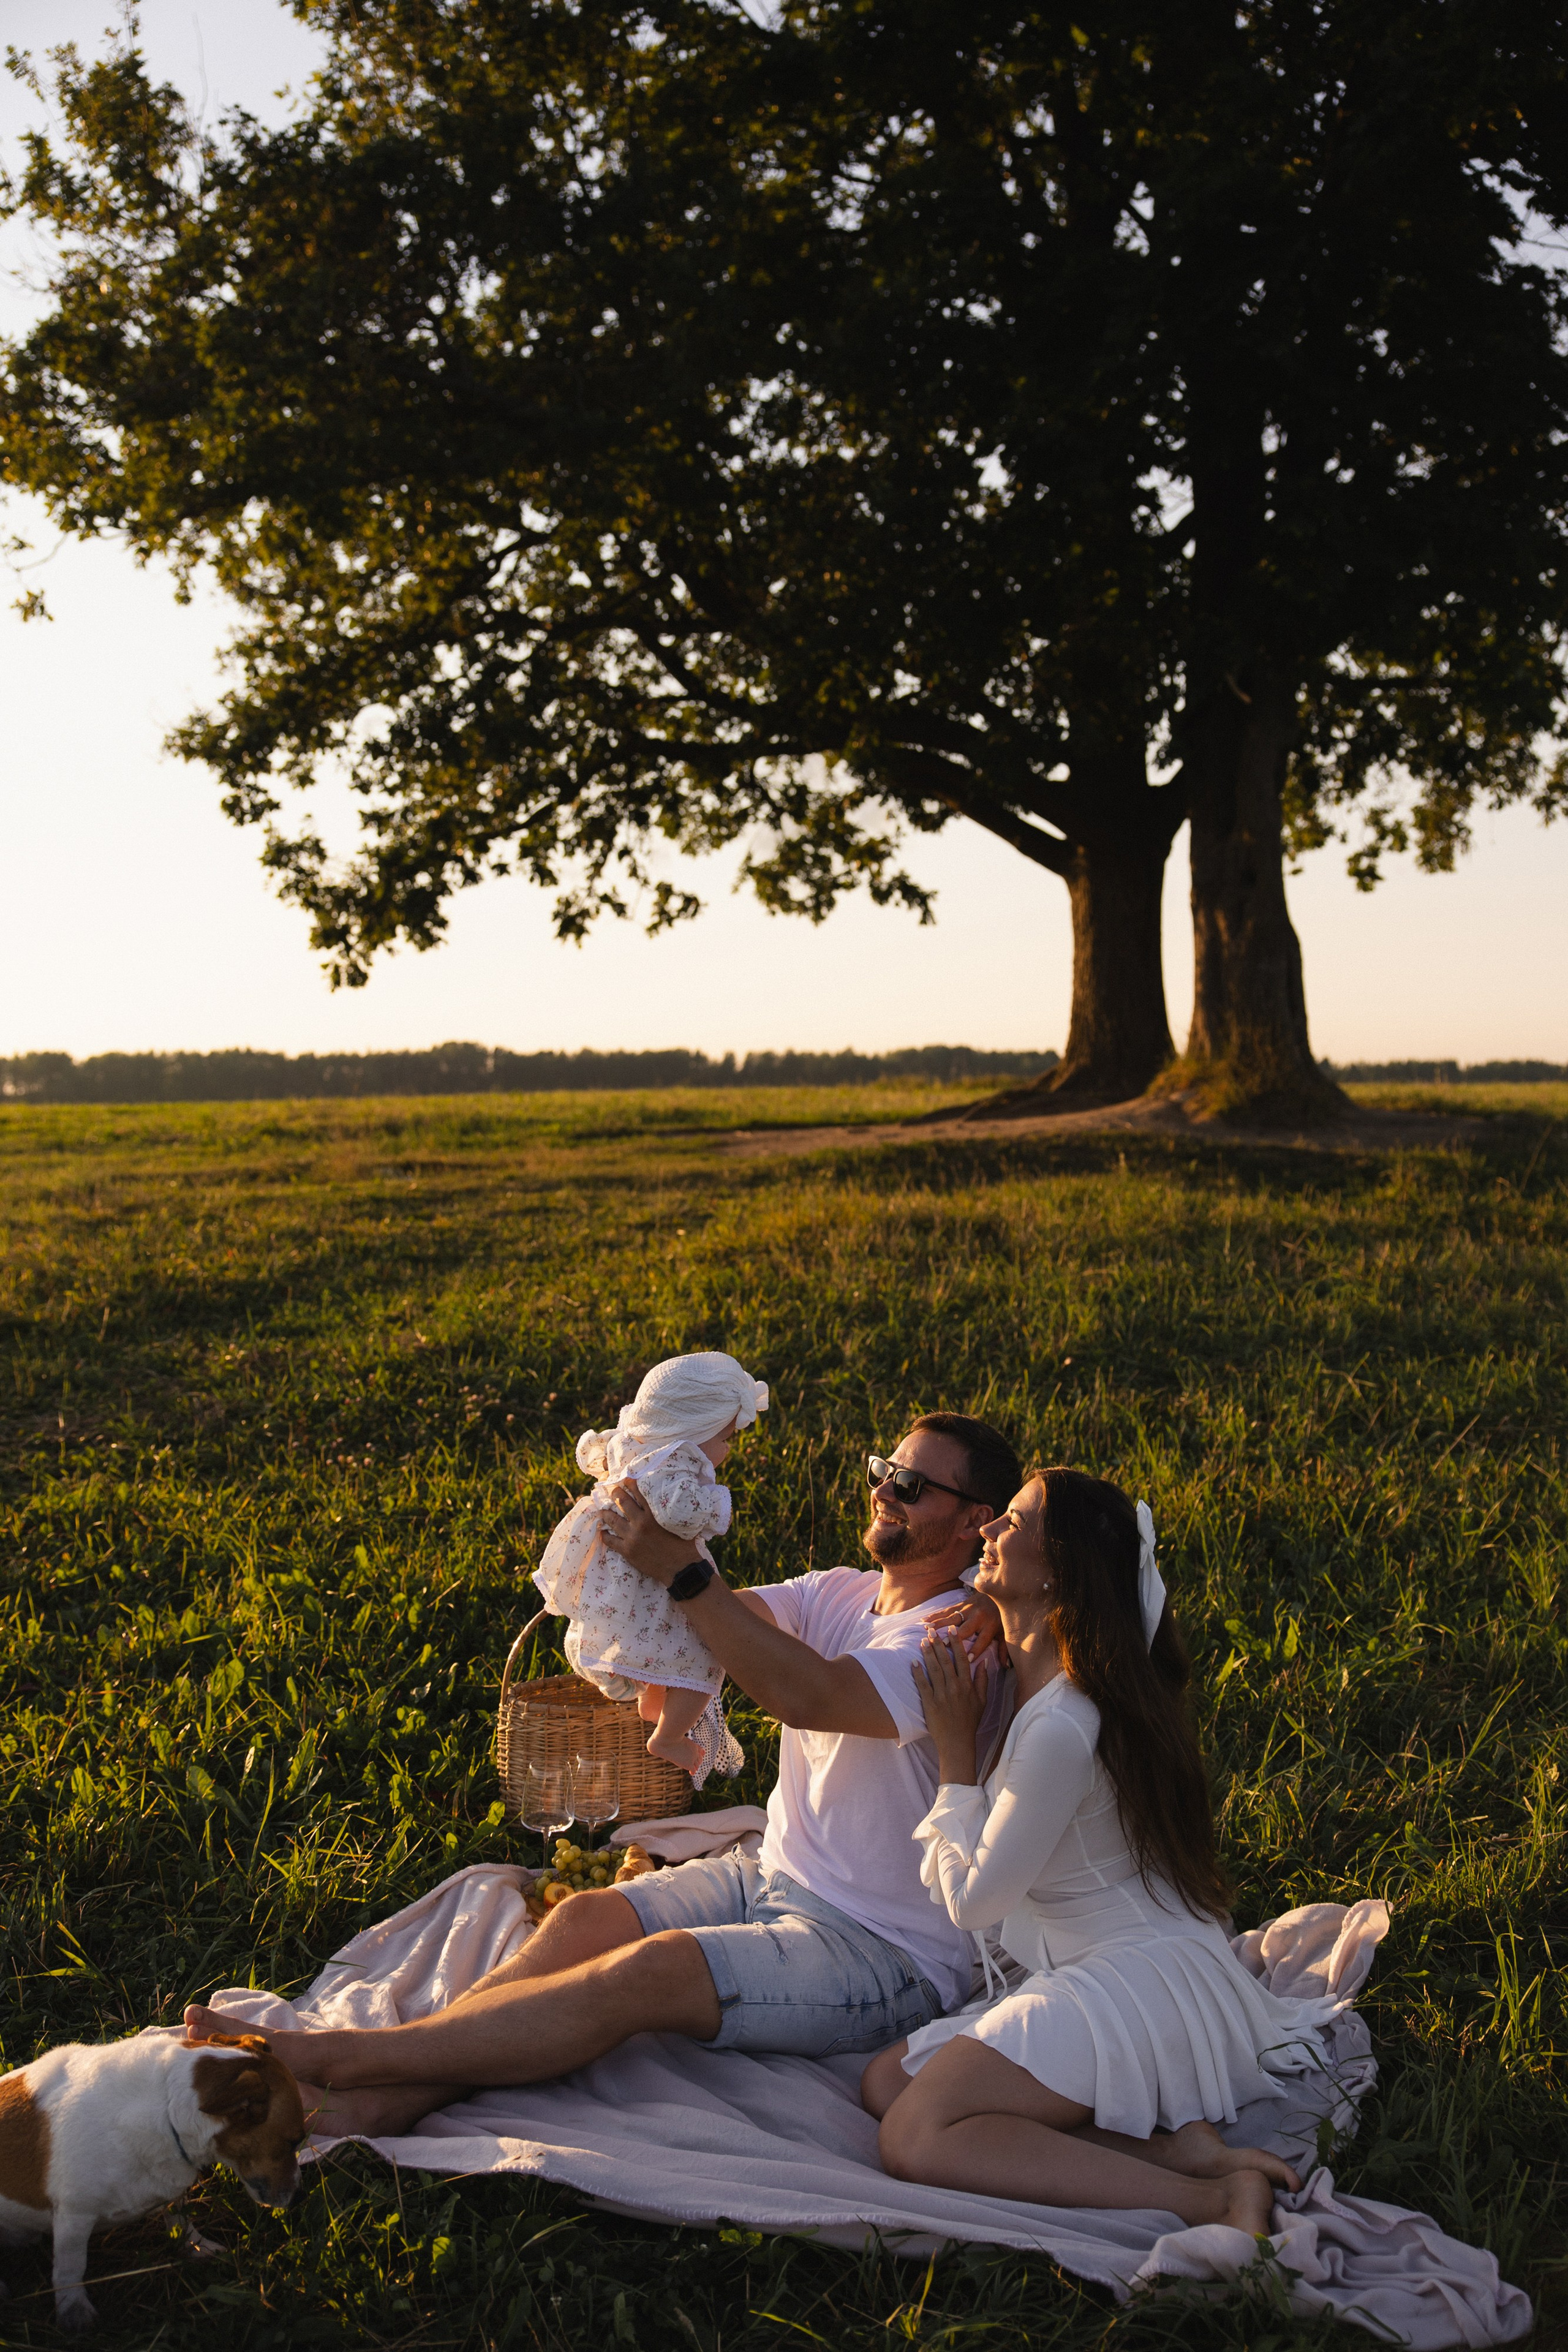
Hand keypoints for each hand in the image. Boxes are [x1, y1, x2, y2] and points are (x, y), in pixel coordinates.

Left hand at [599, 1480, 694, 1585]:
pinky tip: (602, 1532)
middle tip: (612, 1491)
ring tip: (601, 1510)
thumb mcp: (681, 1523)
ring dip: (605, 1513)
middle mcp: (641, 1523)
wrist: (680, 1570)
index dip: (630, 1483)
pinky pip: (611, 1541)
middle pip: (622, 1502)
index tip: (625, 1479)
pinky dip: (605, 1535)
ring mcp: (632, 1537)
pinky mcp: (627, 1551)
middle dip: (615, 1494)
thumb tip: (674, 1500)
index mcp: (654, 1514)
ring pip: (613, 1520)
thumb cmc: (685, 1546)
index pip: (639, 1493)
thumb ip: (673, 1511)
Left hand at [911, 1630, 989, 1785]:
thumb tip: (983, 1662)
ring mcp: (941, 1695)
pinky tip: (913, 1662)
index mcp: (967, 1686)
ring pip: (934, 1669)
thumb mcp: (982, 1701)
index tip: (952, 1630)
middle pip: (946, 1661)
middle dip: (939, 1643)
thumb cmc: (970, 1722)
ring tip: (922, 1641)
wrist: (957, 1743)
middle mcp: (955, 1688)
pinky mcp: (929, 1703)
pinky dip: (917, 1673)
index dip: (957, 1643)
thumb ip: (982, 1681)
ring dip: (928, 1653)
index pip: (962, 1659)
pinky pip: (922, 1685)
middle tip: (932, 1630)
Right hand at [924, 1592, 1003, 1669]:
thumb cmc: (1001, 1615)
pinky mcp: (961, 1604)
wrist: (999, 1590)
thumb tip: (1006, 1667)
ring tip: (927, 1629)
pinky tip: (924, 1620)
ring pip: (952, 1617)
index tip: (968, 1660)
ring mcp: (968, 1609)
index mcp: (990, 1626)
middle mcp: (978, 1617)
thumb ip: (1004, 1649)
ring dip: (939, 1624)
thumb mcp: (1005, 1632)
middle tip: (943, 1644)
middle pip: (965, 1629)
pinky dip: (935, 1615)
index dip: (976, 1650)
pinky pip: (946, 1610)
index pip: (982, 1641)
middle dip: (954, 1637)